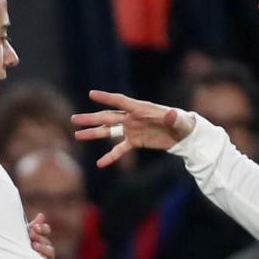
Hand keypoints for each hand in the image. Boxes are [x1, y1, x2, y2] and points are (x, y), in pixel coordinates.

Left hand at [28, 213, 54, 258]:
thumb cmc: (18, 250)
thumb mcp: (24, 236)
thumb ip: (33, 226)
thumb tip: (41, 215)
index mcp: (39, 238)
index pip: (45, 231)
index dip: (42, 228)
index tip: (35, 227)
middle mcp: (45, 248)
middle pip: (47, 240)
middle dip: (40, 236)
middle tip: (32, 233)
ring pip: (49, 251)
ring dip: (42, 247)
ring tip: (34, 245)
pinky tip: (38, 256)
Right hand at [72, 90, 195, 167]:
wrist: (184, 134)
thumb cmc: (182, 123)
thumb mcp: (179, 121)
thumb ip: (173, 118)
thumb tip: (172, 114)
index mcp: (141, 109)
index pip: (120, 102)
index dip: (106, 98)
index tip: (92, 94)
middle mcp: (132, 118)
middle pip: (108, 117)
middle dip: (91, 118)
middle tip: (74, 119)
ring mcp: (132, 130)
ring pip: (109, 131)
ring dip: (94, 133)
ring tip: (77, 135)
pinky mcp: (135, 141)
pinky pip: (120, 149)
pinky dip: (110, 156)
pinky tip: (100, 164)